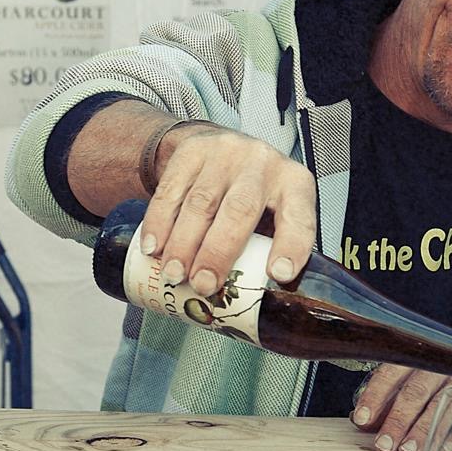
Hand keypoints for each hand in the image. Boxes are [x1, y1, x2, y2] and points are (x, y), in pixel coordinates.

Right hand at [138, 126, 316, 303]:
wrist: (222, 144)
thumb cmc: (253, 194)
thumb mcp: (273, 213)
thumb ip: (268, 250)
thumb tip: (256, 306)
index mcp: (294, 184)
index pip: (298, 216)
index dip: (291, 245)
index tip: (279, 274)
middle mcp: (262, 163)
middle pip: (240, 209)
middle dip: (218, 252)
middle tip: (203, 285)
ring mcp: (225, 152)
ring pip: (201, 202)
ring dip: (183, 244)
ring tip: (174, 275)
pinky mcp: (191, 150)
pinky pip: (171, 189)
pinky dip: (158, 223)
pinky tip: (153, 248)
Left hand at [350, 365, 451, 450]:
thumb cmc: (436, 384)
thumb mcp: (408, 384)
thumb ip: (386, 402)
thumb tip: (361, 422)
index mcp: (414, 362)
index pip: (390, 374)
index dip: (375, 396)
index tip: (362, 419)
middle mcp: (438, 369)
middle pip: (415, 392)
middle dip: (398, 420)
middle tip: (384, 445)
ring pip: (441, 405)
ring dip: (423, 430)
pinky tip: (443, 449)